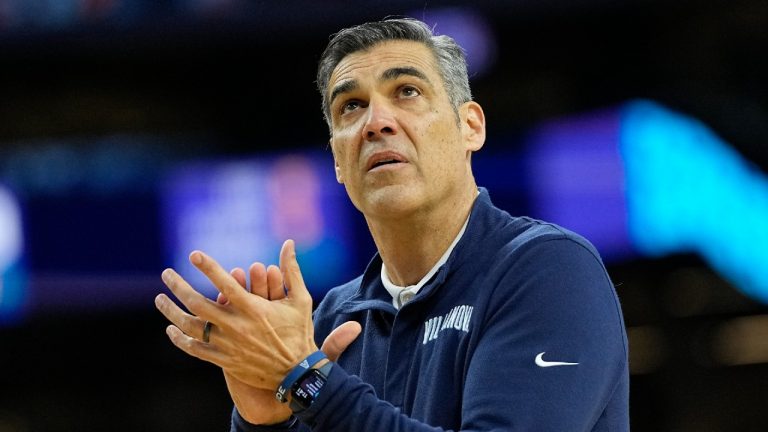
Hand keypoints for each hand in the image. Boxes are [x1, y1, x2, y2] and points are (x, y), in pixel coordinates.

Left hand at [155, 239, 360, 423]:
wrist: (298, 374)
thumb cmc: (300, 332)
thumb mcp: (301, 299)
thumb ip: (292, 270)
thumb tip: (289, 243)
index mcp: (254, 309)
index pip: (225, 283)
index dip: (208, 267)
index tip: (193, 254)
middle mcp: (237, 326)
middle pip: (198, 304)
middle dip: (178, 286)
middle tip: (166, 273)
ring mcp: (228, 345)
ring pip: (191, 327)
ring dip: (171, 311)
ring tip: (159, 299)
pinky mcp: (225, 361)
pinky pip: (195, 349)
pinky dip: (180, 339)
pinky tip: (171, 329)